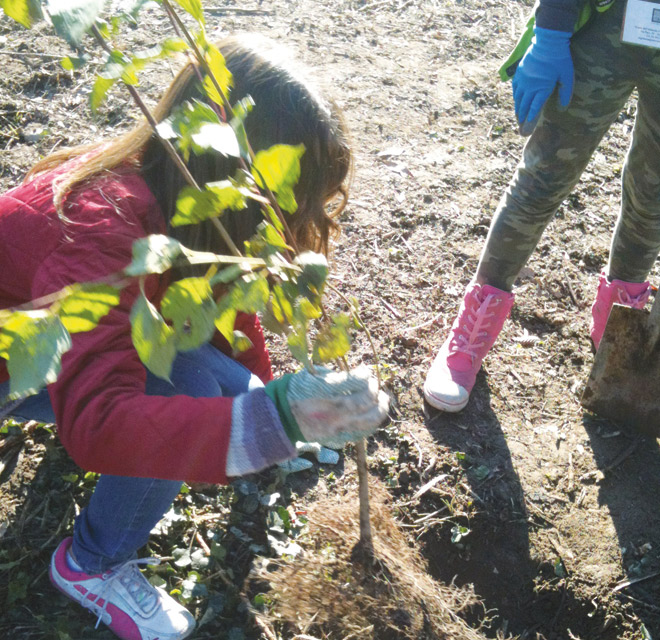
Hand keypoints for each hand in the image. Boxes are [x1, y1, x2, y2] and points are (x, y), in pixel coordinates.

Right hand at [265, 365, 389, 447]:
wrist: (283, 417)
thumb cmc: (297, 391)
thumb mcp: (310, 375)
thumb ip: (334, 376)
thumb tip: (360, 376)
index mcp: (322, 391)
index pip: (354, 382)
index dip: (365, 375)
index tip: (365, 370)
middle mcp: (331, 410)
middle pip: (364, 401)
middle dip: (375, 390)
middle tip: (374, 384)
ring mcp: (336, 426)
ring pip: (369, 419)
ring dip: (381, 407)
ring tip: (383, 398)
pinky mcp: (339, 437)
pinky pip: (363, 431)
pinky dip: (373, 421)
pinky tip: (375, 412)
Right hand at [512, 27, 572, 134]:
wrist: (547, 41)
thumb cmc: (560, 59)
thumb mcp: (567, 75)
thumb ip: (565, 92)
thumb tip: (563, 108)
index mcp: (542, 88)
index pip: (534, 109)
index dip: (530, 120)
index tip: (527, 129)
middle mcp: (530, 87)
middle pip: (524, 107)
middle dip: (522, 119)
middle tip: (522, 130)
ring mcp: (523, 80)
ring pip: (518, 100)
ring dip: (518, 110)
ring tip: (519, 118)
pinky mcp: (519, 74)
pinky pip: (515, 90)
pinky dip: (516, 98)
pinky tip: (517, 102)